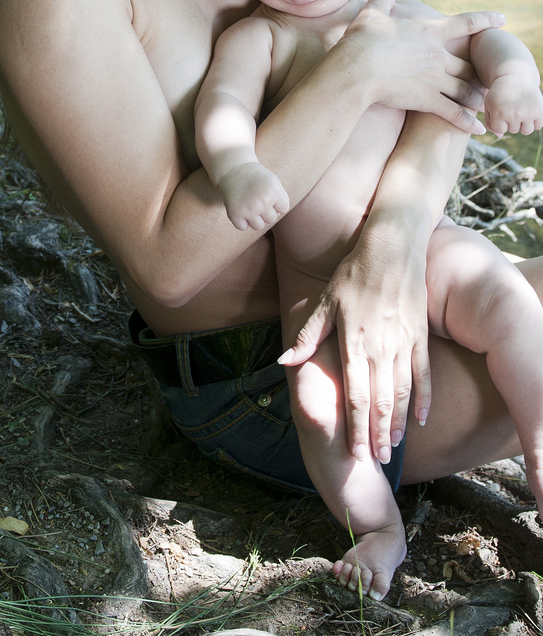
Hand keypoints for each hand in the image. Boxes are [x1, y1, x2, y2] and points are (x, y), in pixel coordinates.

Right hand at [218, 162, 289, 230]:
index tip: (267, 192)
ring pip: (258, 226)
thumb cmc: (256, 177)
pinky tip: (240, 208)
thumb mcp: (273, 182)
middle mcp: (262, 202)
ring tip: (249, 204)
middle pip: (271, 219)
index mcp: (273, 192)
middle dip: (266, 210)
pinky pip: (243, 227)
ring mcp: (248, 210)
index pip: (283, 209)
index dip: (276, 201)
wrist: (233, 170)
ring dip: (255, 218)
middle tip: (256, 197)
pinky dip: (241, 220)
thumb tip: (277, 215)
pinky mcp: (234, 214)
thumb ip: (282, 198)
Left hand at [279, 226, 430, 462]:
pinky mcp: (420, 335)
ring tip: (395, 447)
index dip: (356, 427)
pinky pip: (424, 373)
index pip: (355, 396)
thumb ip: (308, 335)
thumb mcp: (325, 301)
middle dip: (378, 435)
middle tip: (378, 461)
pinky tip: (421, 419)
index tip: (356, 453)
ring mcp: (404, 342)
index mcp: (354, 342)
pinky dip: (423, 398)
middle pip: (381, 402)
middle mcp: (381, 347)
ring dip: (399, 423)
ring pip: (403, 393)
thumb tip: (285, 361)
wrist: (393, 246)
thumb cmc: (354, 272)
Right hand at [341, 0, 504, 132]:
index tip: (502, 19)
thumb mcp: (371, 15)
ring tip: (483, 105)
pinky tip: (478, 129)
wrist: (357, 69)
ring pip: (465, 90)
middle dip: (477, 75)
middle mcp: (438, 55)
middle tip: (485, 82)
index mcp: (429, 32)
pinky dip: (468, 122)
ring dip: (475, 99)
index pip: (465, 23)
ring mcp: (435, 79)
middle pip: (467, 66)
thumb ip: (383, 1)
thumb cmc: (361, 41)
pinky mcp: (428, 100)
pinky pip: (454, 113)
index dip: (486, 20)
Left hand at [484, 74, 542, 137]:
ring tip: (521, 111)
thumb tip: (500, 136)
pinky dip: (535, 121)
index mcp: (498, 112)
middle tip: (511, 107)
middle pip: (513, 130)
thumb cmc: (499, 92)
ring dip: (523, 123)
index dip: (500, 121)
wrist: (516, 76)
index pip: (500, 130)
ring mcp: (527, 113)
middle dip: (511, 121)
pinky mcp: (539, 111)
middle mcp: (513, 114)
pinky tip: (530, 111)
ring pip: (526, 131)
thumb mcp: (489, 104)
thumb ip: (490, 122)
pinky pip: (538, 126)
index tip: (500, 110)